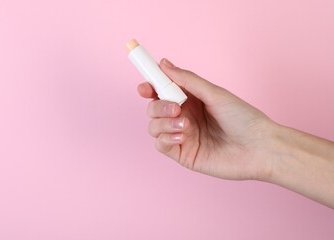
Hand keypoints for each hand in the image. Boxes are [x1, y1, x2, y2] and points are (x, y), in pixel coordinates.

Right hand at [138, 58, 276, 180]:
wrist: (259, 148)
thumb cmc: (243, 118)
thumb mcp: (214, 93)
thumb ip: (187, 80)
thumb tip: (163, 63)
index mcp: (191, 100)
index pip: (162, 91)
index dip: (150, 88)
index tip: (144, 87)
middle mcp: (184, 116)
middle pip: (154, 108)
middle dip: (158, 106)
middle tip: (176, 107)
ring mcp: (182, 136)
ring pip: (154, 126)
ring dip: (163, 122)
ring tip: (184, 124)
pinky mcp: (183, 154)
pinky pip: (160, 145)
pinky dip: (165, 138)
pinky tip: (182, 135)